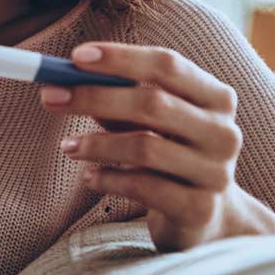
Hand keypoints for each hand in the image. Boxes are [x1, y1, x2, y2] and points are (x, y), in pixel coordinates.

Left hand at [40, 42, 248, 251]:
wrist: (208, 217)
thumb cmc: (171, 155)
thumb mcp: (152, 123)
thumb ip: (121, 98)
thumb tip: (69, 79)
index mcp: (216, 97)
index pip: (167, 65)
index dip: (121, 58)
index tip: (76, 56)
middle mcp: (222, 132)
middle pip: (153, 103)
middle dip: (95, 97)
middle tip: (51, 97)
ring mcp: (215, 172)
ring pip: (144, 148)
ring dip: (96, 144)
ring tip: (67, 146)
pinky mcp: (199, 209)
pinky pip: (143, 188)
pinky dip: (108, 179)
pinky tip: (89, 178)